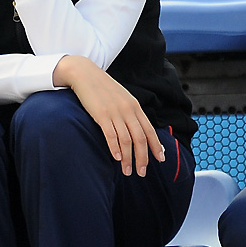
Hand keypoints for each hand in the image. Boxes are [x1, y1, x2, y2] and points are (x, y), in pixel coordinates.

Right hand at [53, 55, 165, 176]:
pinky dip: (115, 148)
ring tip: (127, 171)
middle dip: (143, 158)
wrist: (85, 74)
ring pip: (127, 140)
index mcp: (135, 106)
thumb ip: (130, 112)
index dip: (156, 146)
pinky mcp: (101, 114)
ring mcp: (115, 112)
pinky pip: (111, 135)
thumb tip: (136, 130)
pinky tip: (116, 158)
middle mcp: (128, 110)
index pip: (149, 130)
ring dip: (128, 159)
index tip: (160, 159)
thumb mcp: (121, 98)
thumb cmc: (102, 88)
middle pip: (140, 139)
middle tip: (142, 172)